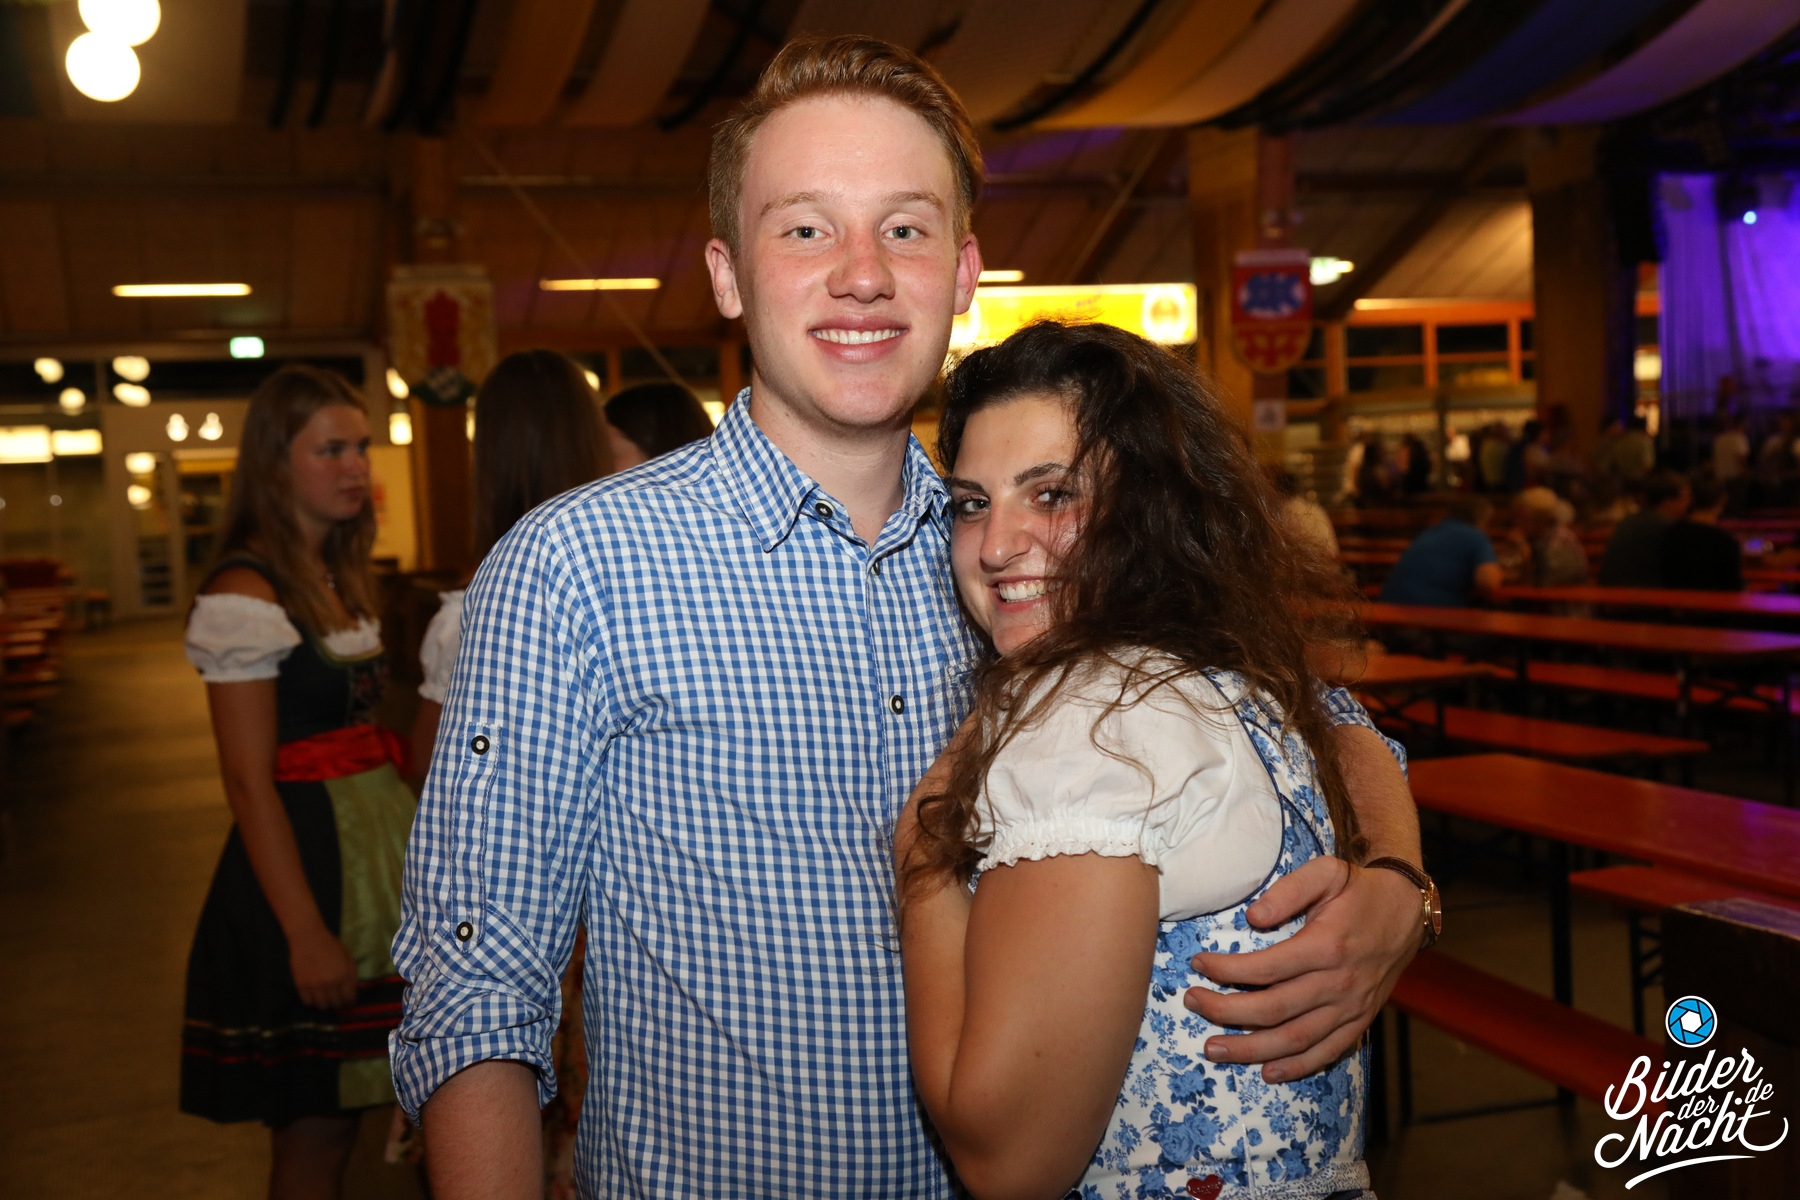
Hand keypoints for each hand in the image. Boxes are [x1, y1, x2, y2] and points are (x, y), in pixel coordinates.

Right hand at [290, 927, 360, 1009]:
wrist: (309, 938)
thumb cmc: (331, 946)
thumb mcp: (347, 959)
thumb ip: (351, 975)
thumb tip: (353, 991)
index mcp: (345, 975)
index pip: (349, 998)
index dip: (349, 1002)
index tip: (347, 1002)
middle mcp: (331, 983)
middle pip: (336, 1004)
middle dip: (337, 1003)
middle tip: (336, 1000)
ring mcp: (315, 986)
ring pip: (322, 1006)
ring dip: (324, 1004)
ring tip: (324, 998)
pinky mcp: (302, 986)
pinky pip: (308, 1002)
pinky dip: (311, 1001)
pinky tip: (314, 995)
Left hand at [1183, 857, 1420, 1082]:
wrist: (1407, 911)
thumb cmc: (1358, 890)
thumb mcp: (1326, 873)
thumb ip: (1288, 890)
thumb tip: (1252, 917)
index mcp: (1326, 947)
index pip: (1265, 968)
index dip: (1227, 970)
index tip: (1198, 963)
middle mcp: (1338, 984)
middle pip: (1272, 1009)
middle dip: (1225, 1011)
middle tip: (1192, 1002)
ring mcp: (1350, 1008)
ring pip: (1294, 1039)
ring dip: (1250, 1049)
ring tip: (1213, 1049)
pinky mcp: (1360, 1021)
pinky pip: (1326, 1052)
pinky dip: (1296, 1067)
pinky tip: (1267, 1072)